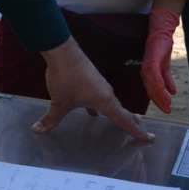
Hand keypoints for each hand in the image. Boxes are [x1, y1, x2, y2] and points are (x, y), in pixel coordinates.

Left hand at [36, 37, 152, 140]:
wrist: (62, 51)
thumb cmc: (65, 78)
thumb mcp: (58, 102)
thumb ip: (51, 119)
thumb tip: (38, 130)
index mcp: (105, 101)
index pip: (124, 120)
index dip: (136, 131)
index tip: (150, 138)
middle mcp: (107, 94)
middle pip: (122, 112)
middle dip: (132, 123)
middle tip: (143, 132)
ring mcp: (100, 85)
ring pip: (112, 103)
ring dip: (118, 113)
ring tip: (122, 122)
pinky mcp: (91, 80)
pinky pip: (101, 98)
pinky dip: (102, 107)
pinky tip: (93, 112)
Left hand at [142, 9, 180, 113]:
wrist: (161, 28)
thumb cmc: (161, 45)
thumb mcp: (165, 64)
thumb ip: (167, 78)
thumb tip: (172, 92)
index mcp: (148, 70)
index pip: (150, 87)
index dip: (157, 99)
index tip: (165, 109)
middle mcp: (146, 66)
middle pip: (150, 86)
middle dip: (158, 99)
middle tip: (167, 110)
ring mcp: (149, 61)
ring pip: (152, 81)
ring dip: (159, 93)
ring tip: (168, 104)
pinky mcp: (152, 56)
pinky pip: (154, 72)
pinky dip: (160, 82)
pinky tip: (169, 90)